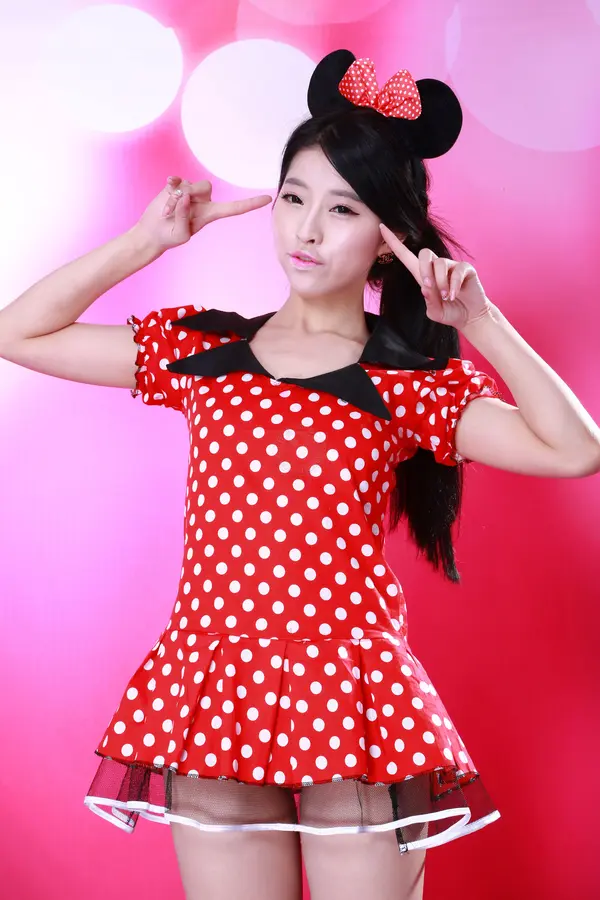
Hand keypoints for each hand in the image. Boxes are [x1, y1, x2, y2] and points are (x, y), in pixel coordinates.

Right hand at [132, 176, 272, 254]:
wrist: (152, 232)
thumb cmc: (169, 237)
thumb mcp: (180, 233)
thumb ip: (184, 215)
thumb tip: (186, 197)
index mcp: (210, 215)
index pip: (234, 208)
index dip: (250, 204)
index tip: (268, 199)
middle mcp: (203, 201)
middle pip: (205, 187)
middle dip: (189, 195)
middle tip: (174, 210)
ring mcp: (189, 192)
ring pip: (188, 184)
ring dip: (174, 198)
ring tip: (166, 212)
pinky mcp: (176, 186)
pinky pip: (177, 179)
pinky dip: (169, 186)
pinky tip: (166, 188)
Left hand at [379, 224, 492, 329]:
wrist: (470, 317)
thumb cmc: (450, 312)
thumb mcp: (435, 311)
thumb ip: (429, 301)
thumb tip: (425, 287)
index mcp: (423, 276)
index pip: (406, 255)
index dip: (394, 242)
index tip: (381, 227)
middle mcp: (436, 267)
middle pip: (424, 253)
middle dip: (424, 270)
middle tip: (429, 287)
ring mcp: (451, 266)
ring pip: (439, 263)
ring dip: (441, 282)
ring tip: (446, 297)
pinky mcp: (465, 268)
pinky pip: (456, 270)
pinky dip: (453, 285)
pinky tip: (454, 295)